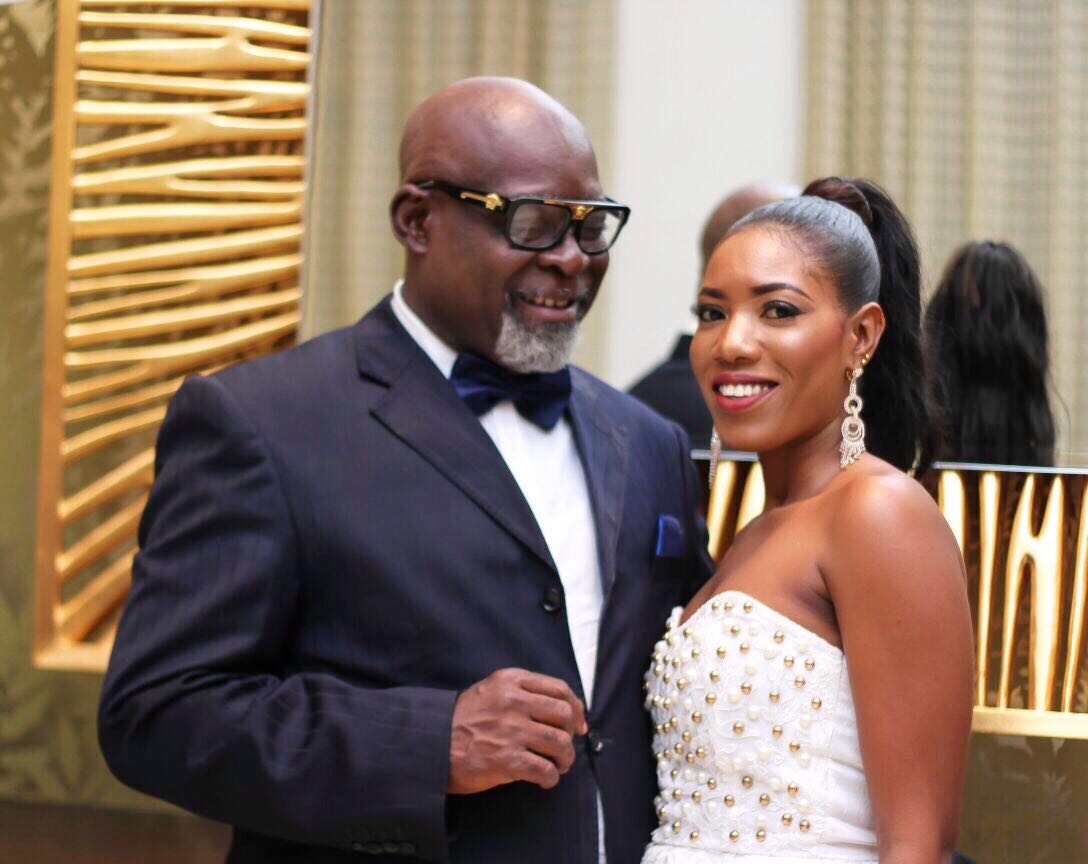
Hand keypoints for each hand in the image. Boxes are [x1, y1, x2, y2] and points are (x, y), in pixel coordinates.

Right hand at [448, 668, 587, 793]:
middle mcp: (514, 702)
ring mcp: (511, 731)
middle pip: (565, 715)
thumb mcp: (491, 690)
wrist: (432, 744)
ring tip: (558, 765)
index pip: (560, 689)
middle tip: (564, 747)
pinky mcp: (507, 760)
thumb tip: (566, 711)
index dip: (577, 708)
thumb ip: (523, 692)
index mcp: (511, 681)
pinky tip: (544, 779)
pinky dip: (551, 778)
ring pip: (560, 743)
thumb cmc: (463, 720)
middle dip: (571, 734)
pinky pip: (545, 770)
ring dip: (565, 759)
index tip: (579, 724)